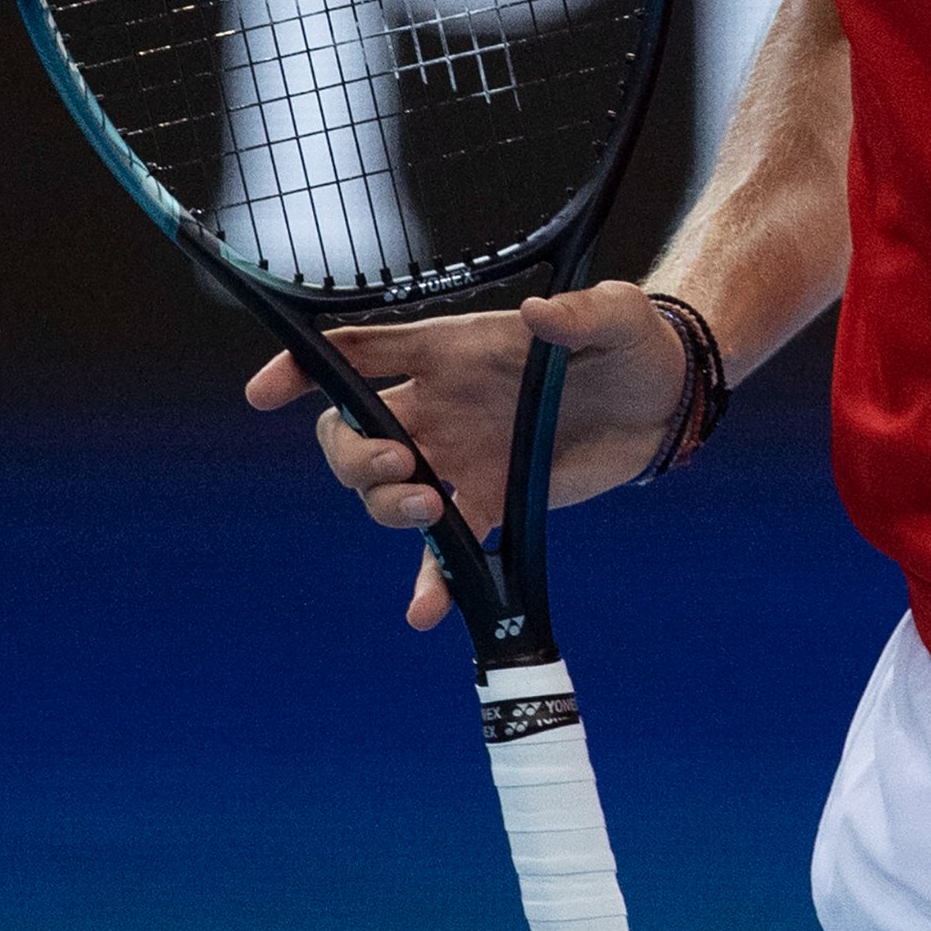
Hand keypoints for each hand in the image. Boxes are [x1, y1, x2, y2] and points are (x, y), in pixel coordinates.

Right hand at [250, 279, 690, 631]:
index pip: (357, 352)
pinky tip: (426, 614)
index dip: (304, 367)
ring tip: (432, 510)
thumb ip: (580, 316)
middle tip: (400, 465)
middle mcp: (439, 405)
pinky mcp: (490, 506)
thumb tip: (540, 317)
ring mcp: (458, 459)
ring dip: (385, 507)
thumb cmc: (631, 338)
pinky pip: (445, 553)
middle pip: (353, 431)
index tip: (267, 391)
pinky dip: (431, 585)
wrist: (663, 397)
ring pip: (383, 491)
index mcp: (451, 348)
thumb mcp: (617, 316)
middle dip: (352, 454)